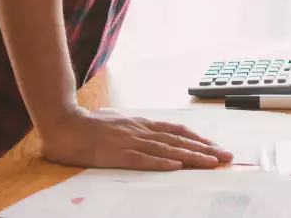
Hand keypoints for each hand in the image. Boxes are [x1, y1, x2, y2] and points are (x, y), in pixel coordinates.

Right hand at [38, 107, 233, 170]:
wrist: (64, 124)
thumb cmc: (88, 126)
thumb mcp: (117, 122)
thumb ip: (134, 128)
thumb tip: (148, 133)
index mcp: (141, 123)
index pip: (176, 131)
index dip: (197, 139)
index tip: (215, 147)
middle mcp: (140, 130)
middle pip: (178, 140)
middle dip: (204, 149)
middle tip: (226, 157)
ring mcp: (130, 141)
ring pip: (167, 150)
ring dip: (191, 157)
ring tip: (211, 163)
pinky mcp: (117, 154)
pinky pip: (142, 160)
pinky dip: (161, 163)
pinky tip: (176, 167)